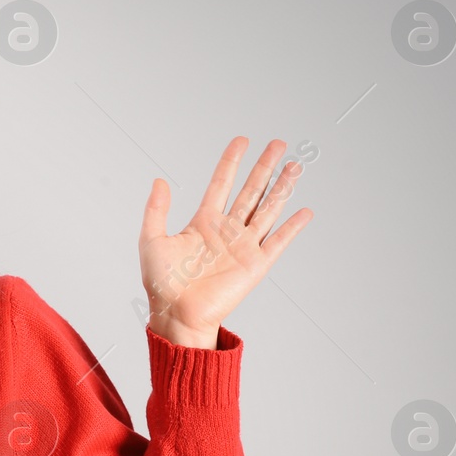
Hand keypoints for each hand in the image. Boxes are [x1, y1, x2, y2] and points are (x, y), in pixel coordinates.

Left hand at [138, 137, 312, 347]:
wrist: (176, 314)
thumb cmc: (161, 283)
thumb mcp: (151, 240)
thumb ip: (156, 210)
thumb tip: (159, 181)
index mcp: (203, 222)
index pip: (221, 184)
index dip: (231, 162)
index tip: (242, 140)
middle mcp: (227, 230)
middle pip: (250, 191)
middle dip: (264, 167)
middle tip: (278, 143)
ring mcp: (243, 246)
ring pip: (268, 210)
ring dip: (282, 188)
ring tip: (295, 165)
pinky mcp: (256, 266)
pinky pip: (278, 242)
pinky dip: (292, 227)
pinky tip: (305, 211)